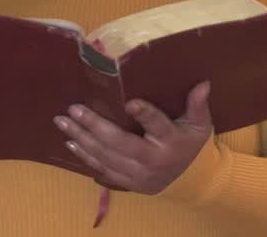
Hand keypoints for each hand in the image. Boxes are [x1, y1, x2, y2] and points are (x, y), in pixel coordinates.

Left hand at [55, 81, 212, 194]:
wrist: (191, 181)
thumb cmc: (191, 145)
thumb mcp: (199, 125)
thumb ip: (197, 105)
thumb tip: (203, 83)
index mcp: (170, 141)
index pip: (157, 125)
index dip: (145, 114)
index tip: (130, 102)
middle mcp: (152, 159)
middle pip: (120, 143)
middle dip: (94, 126)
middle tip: (73, 110)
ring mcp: (138, 174)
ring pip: (105, 157)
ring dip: (82, 139)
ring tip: (63, 123)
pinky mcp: (128, 182)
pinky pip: (103, 170)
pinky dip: (85, 157)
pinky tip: (71, 143)